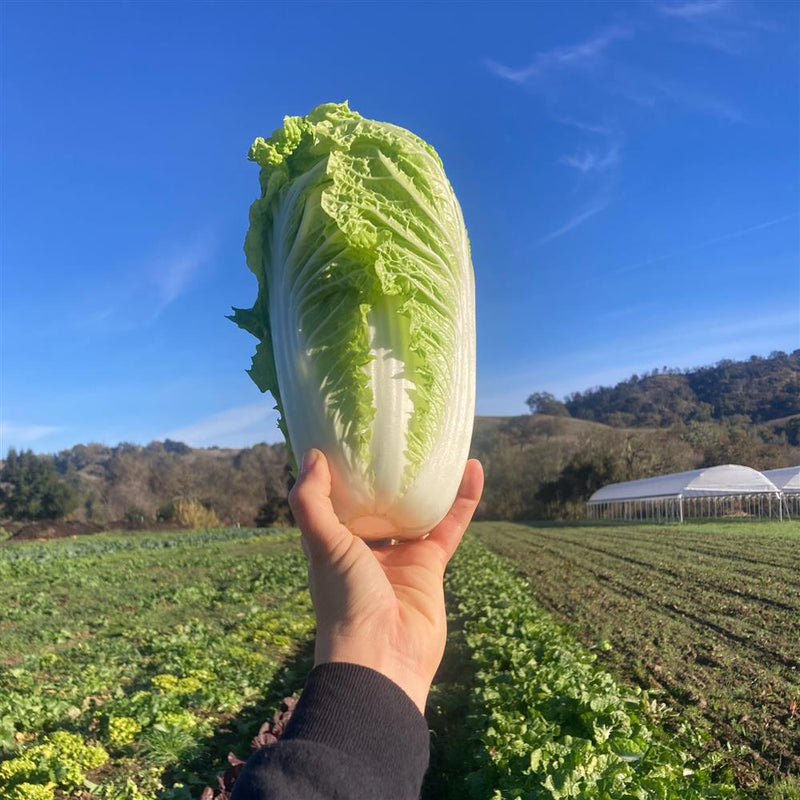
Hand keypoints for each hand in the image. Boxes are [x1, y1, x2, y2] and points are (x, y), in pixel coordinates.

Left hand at [288, 449, 483, 712]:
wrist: (383, 657)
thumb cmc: (344, 601)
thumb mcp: (322, 545)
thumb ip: (311, 502)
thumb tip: (312, 455)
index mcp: (335, 541)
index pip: (339, 499)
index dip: (345, 471)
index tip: (352, 435)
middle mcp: (367, 547)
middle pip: (381, 501)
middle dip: (389, 473)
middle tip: (399, 433)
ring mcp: (401, 556)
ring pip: (418, 508)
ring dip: (430, 480)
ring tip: (439, 444)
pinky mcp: (431, 565)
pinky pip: (449, 525)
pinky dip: (462, 500)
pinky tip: (473, 469)